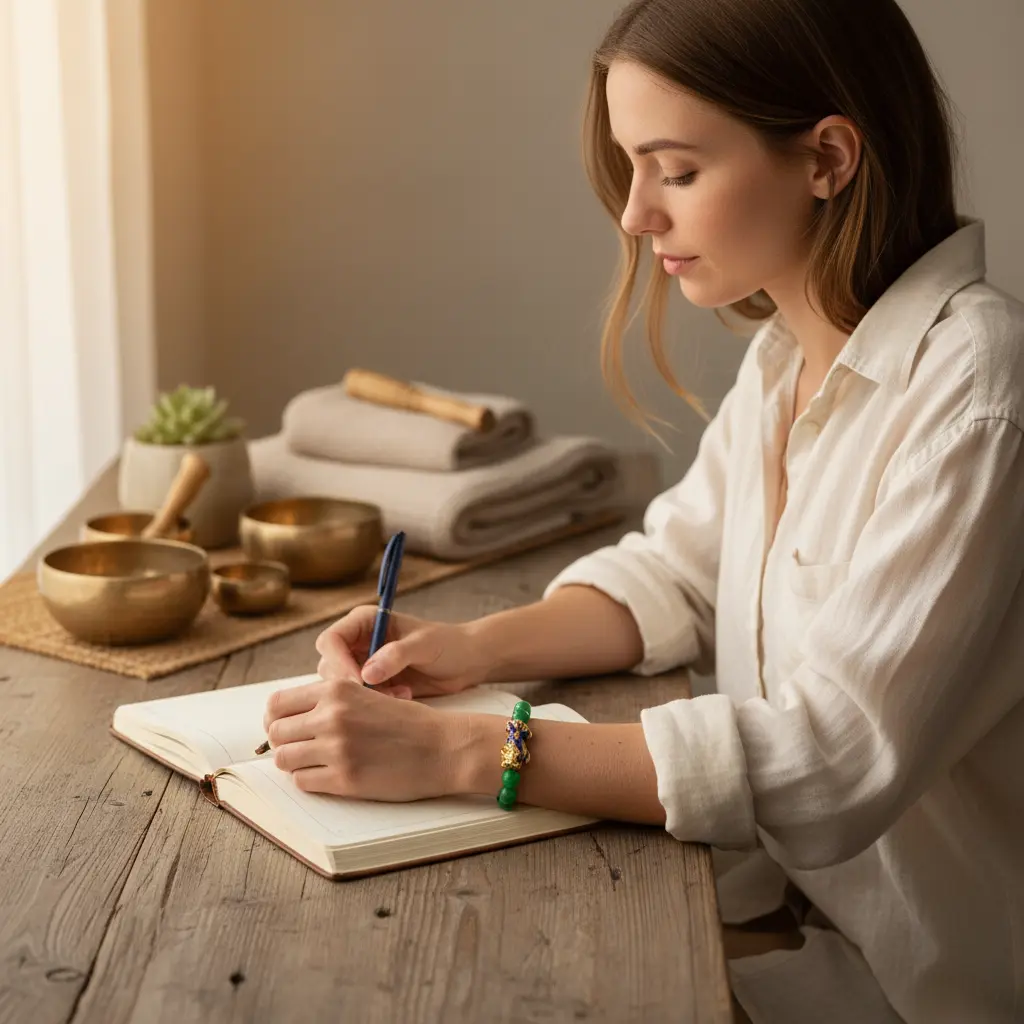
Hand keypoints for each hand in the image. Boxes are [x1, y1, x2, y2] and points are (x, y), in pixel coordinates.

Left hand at [262, 676, 471, 798]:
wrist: (443, 747)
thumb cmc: (408, 722)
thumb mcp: (368, 695)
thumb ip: (332, 701)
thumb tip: (289, 718)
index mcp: (337, 690)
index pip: (277, 703)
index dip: (276, 718)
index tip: (284, 728)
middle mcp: (332, 715)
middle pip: (275, 732)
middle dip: (284, 742)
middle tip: (301, 749)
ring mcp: (337, 748)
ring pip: (283, 759)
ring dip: (294, 763)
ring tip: (315, 763)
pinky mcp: (345, 779)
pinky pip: (303, 782)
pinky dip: (310, 780)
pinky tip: (330, 775)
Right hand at [314, 606, 488, 698]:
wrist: (467, 662)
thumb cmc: (448, 644)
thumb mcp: (424, 645)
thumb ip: (396, 655)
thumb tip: (366, 674)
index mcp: (364, 622)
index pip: (331, 640)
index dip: (338, 662)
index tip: (359, 681)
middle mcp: (359, 642)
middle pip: (330, 667)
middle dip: (352, 685)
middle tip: (381, 693)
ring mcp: (364, 665)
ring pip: (342, 688)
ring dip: (367, 696)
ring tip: (399, 694)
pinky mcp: (374, 685)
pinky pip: (360, 700)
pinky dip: (377, 703)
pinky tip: (404, 698)